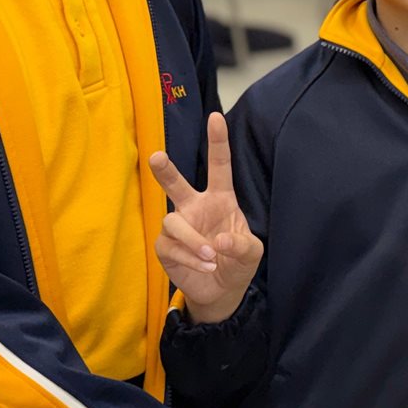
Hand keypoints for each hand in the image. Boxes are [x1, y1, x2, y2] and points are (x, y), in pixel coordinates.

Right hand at [148, 112, 263, 323]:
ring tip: (212, 257)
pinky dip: (191, 259)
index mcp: (220, 199)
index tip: (215, 117)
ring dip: (194, 241)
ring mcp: (177, 225)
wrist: (222, 290)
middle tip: (156, 157)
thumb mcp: (251, 252)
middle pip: (176, 184)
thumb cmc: (237, 261)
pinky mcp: (165, 246)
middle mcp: (194, 207)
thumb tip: (219, 241)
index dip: (217, 142)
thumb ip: (242, 245)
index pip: (218, 166)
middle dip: (165, 170)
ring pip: (174, 223)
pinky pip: (171, 246)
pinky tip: (205, 267)